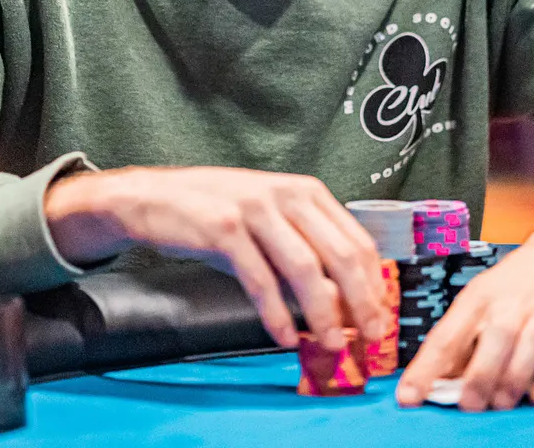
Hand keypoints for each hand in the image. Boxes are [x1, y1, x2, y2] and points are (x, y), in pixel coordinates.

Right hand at [45, 166, 391, 349]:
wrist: (153, 196)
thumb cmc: (213, 211)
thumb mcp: (269, 217)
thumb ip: (304, 245)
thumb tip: (342, 295)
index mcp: (305, 191)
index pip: (357, 239)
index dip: (373, 283)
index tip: (380, 316)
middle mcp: (286, 195)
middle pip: (340, 255)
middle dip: (360, 303)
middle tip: (368, 336)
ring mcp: (255, 209)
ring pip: (305, 270)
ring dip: (322, 314)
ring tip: (330, 343)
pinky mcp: (226, 229)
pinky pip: (261, 280)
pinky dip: (276, 313)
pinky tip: (283, 335)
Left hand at [397, 202, 533, 411]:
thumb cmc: (520, 281)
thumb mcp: (483, 296)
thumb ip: (464, 337)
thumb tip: (439, 379)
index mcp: (479, 297)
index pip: (445, 338)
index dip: (425, 370)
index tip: (409, 396)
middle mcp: (513, 305)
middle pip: (488, 349)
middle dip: (475, 384)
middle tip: (468, 406)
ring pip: (525, 357)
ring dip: (509, 387)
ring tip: (500, 404)